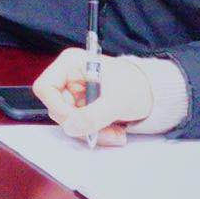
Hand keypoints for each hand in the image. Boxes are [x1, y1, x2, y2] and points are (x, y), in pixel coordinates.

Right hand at [33, 49, 159, 146]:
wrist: (154, 92)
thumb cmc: (137, 85)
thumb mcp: (117, 100)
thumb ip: (93, 115)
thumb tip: (71, 127)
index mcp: (71, 64)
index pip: (46, 87)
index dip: (57, 107)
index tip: (76, 121)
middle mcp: (68, 78)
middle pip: (57, 109)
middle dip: (81, 125)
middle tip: (105, 132)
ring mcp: (74, 94)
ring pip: (69, 122)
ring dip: (91, 133)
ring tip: (115, 134)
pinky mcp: (82, 108)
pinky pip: (80, 127)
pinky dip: (96, 133)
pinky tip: (113, 131)